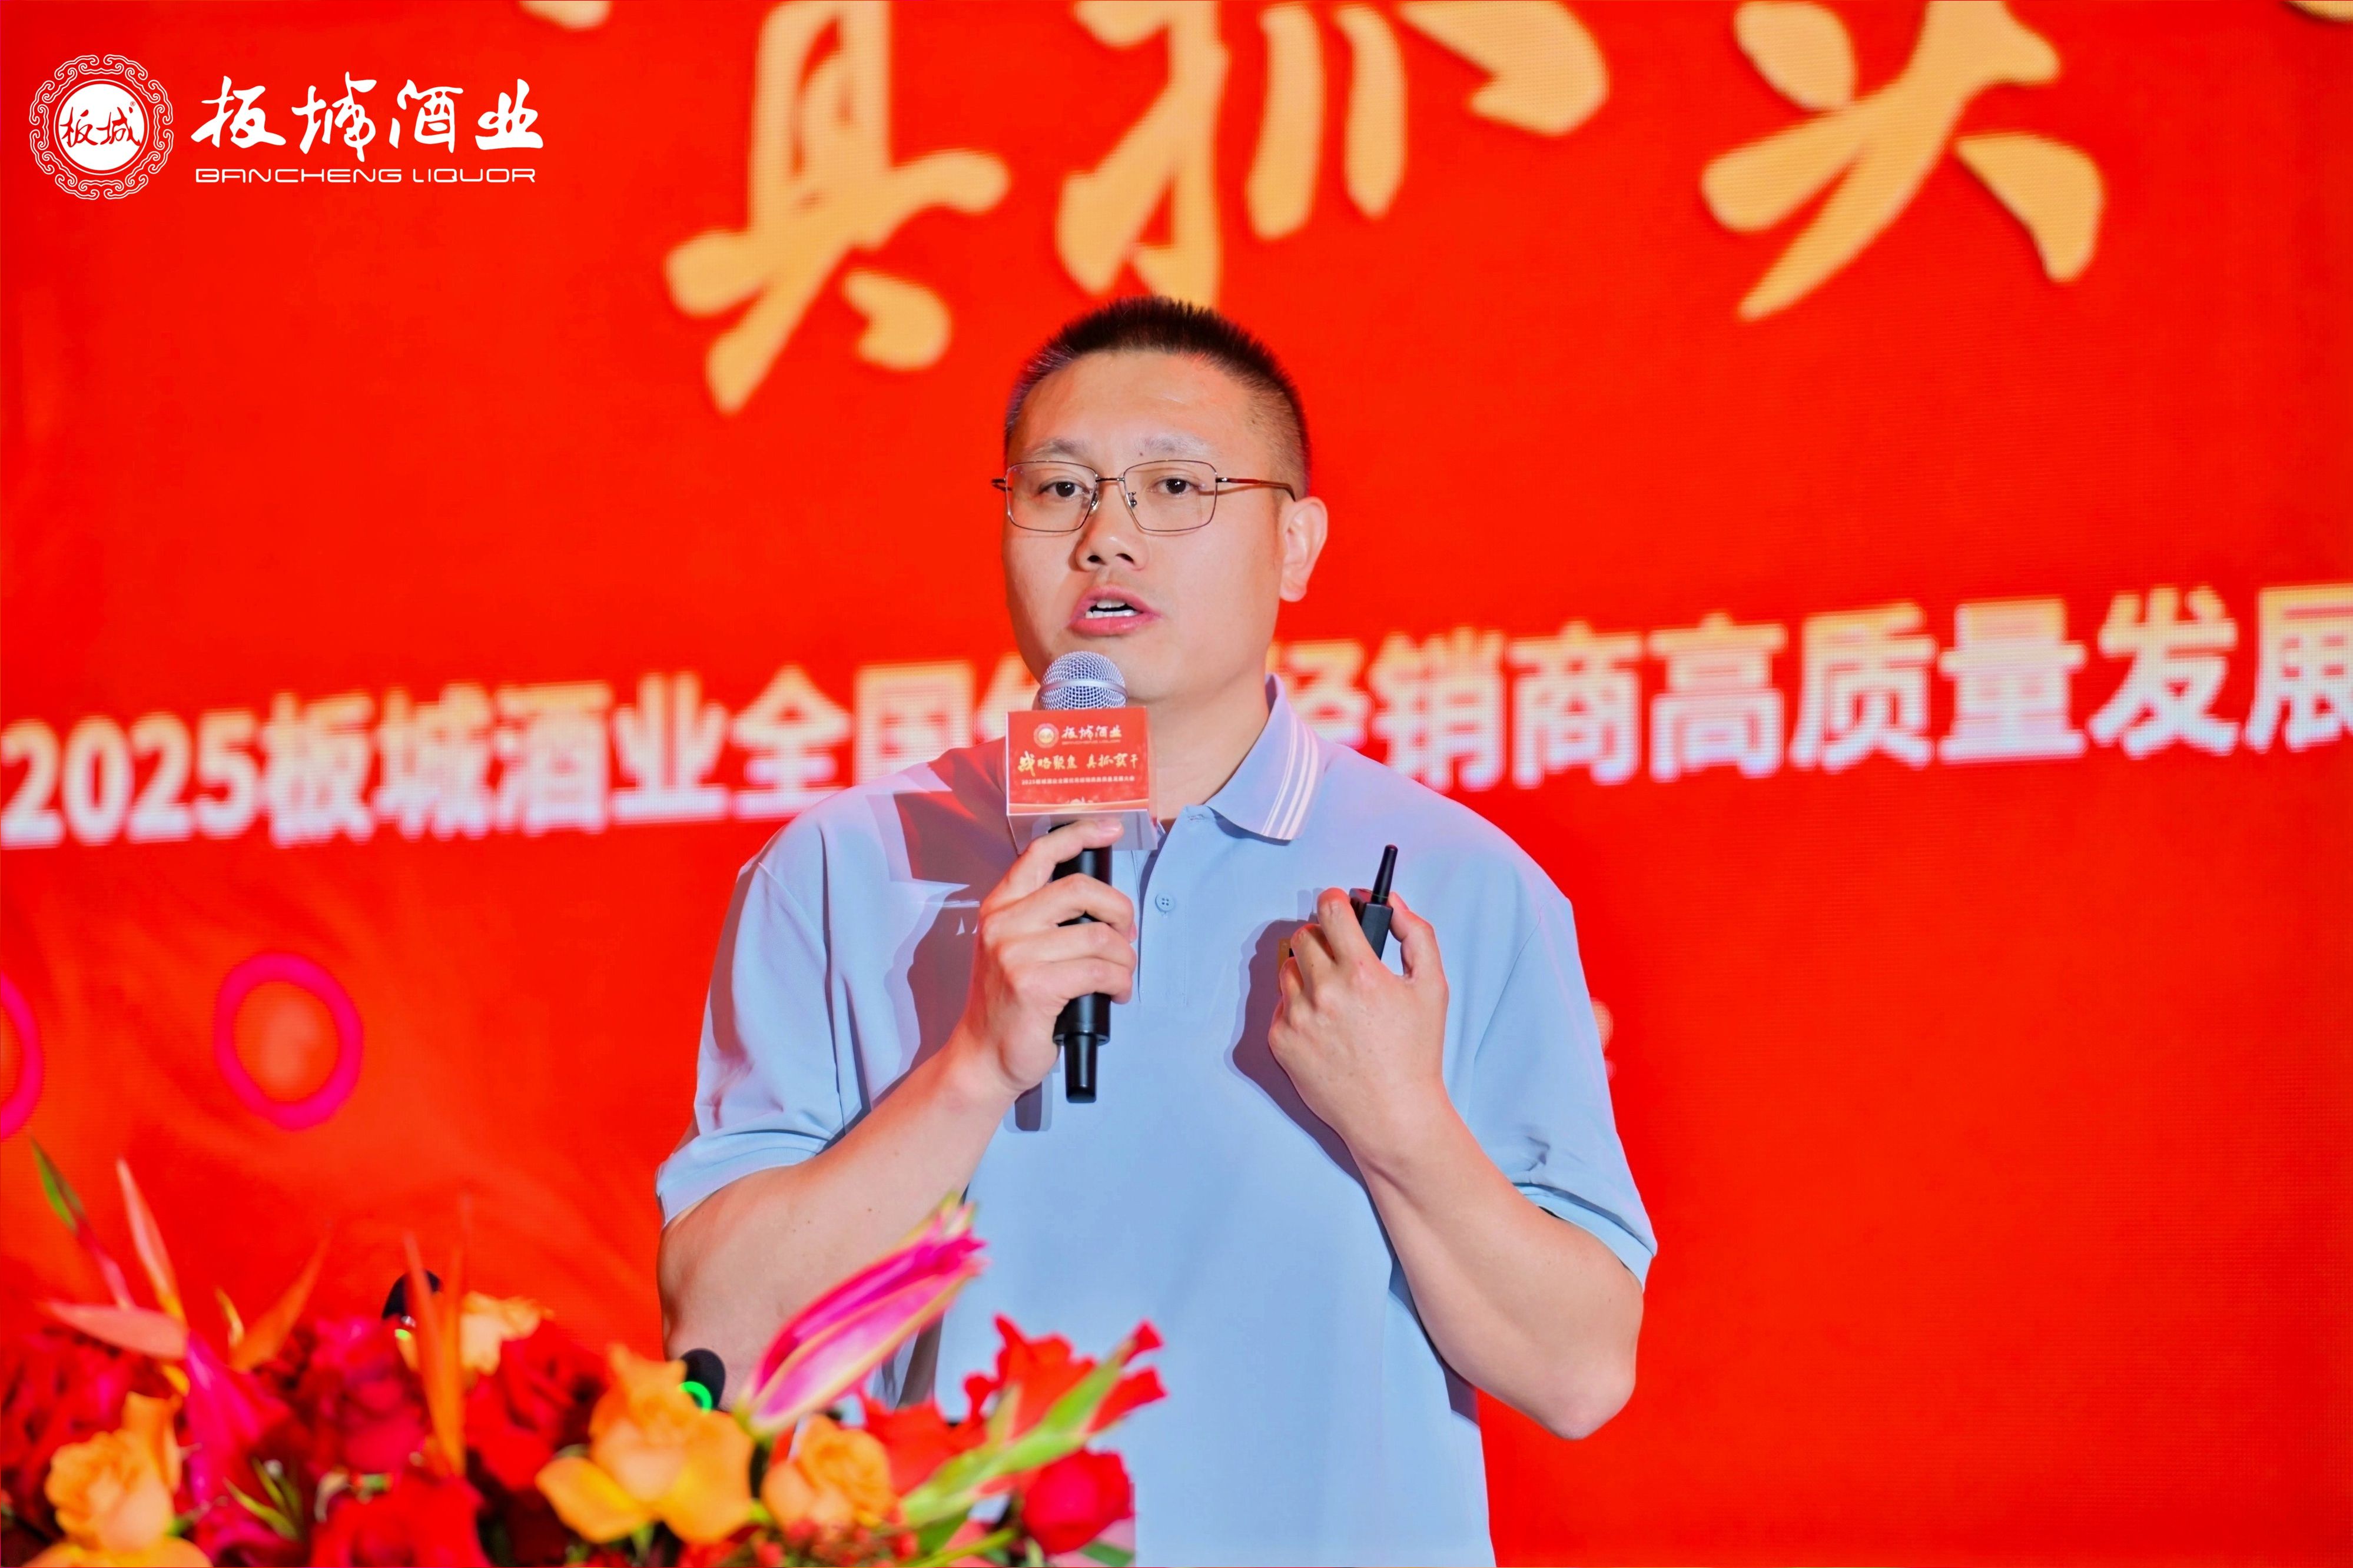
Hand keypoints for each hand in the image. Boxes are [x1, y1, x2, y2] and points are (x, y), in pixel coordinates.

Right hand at [947, 817, 1134, 1105]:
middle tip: (1126, 933)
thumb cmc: (1009, 1006)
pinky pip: (1098, 971)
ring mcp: (1016, 954)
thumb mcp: (1015, 949)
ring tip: (1121, 975)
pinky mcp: (1034, 985)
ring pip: (1097, 937)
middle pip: (1080, 890)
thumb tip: (1105, 907)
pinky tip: (1116, 993)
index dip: (1079, 834)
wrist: (982, 1058)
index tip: (1110, 828)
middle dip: (1118, 910)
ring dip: (1124, 958)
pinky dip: (1119, 981)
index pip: (1040, 854)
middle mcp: (1003, 924)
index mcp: (999, 908)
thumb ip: (1045, 920)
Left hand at [1269, 889, 1448, 1156]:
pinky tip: (1324, 1024)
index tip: (1338, 903)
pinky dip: (1299, 1006)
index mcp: (1361, 974)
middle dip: (1323, 938)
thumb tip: (1391, 902)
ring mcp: (1298, 1018)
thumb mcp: (1432, 987)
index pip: (1330, 910)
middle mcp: (1324, 992)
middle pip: (1305, 936)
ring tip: (1333, 993)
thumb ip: (1416, 934)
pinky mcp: (1281, 1041)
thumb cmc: (1416, 1053)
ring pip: (1288, 967)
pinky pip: (1282, 1005)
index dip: (1335, 900)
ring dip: (1307, 970)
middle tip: (1341, 956)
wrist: (1392, 1114)